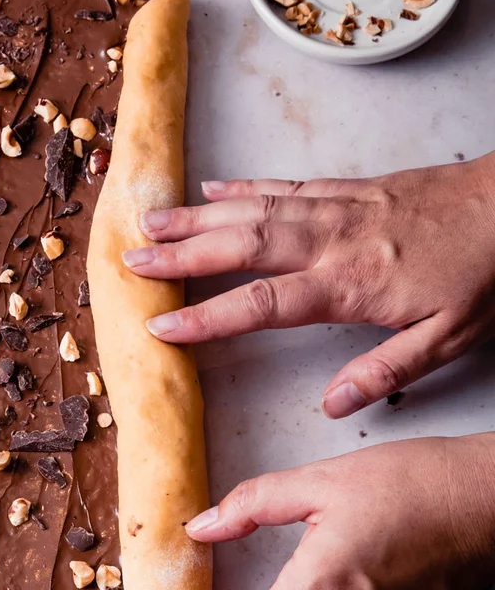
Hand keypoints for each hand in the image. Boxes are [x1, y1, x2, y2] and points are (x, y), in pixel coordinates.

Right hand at [122, 153, 494, 417]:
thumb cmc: (487, 270)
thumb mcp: (452, 337)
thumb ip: (388, 371)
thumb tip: (333, 406)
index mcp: (353, 284)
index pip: (264, 304)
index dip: (209, 316)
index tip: (163, 327)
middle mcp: (334, 239)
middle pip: (243, 244)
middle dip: (182, 252)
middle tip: (131, 260)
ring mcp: (339, 207)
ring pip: (254, 208)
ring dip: (197, 215)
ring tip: (149, 220)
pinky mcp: (351, 187)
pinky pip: (286, 183)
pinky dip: (244, 186)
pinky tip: (213, 189)